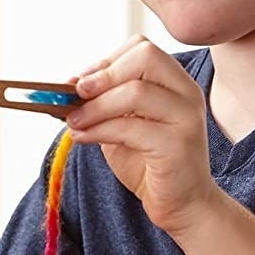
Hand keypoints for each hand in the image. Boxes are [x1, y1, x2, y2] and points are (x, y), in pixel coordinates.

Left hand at [68, 35, 220, 237]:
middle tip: (77, 94)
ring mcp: (186, 117)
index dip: (106, 60)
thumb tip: (68, 83)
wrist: (182, 206)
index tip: (81, 82)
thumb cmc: (149, 163)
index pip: (142, 47)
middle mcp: (186, 93)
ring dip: (95, 106)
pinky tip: (83, 137)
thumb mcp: (120, 123)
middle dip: (104, 73)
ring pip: (136, 91)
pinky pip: (131, 127)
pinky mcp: (178, 145)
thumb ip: (102, 102)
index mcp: (175, 81)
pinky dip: (99, 129)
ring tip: (74, 121)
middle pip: (145, 57)